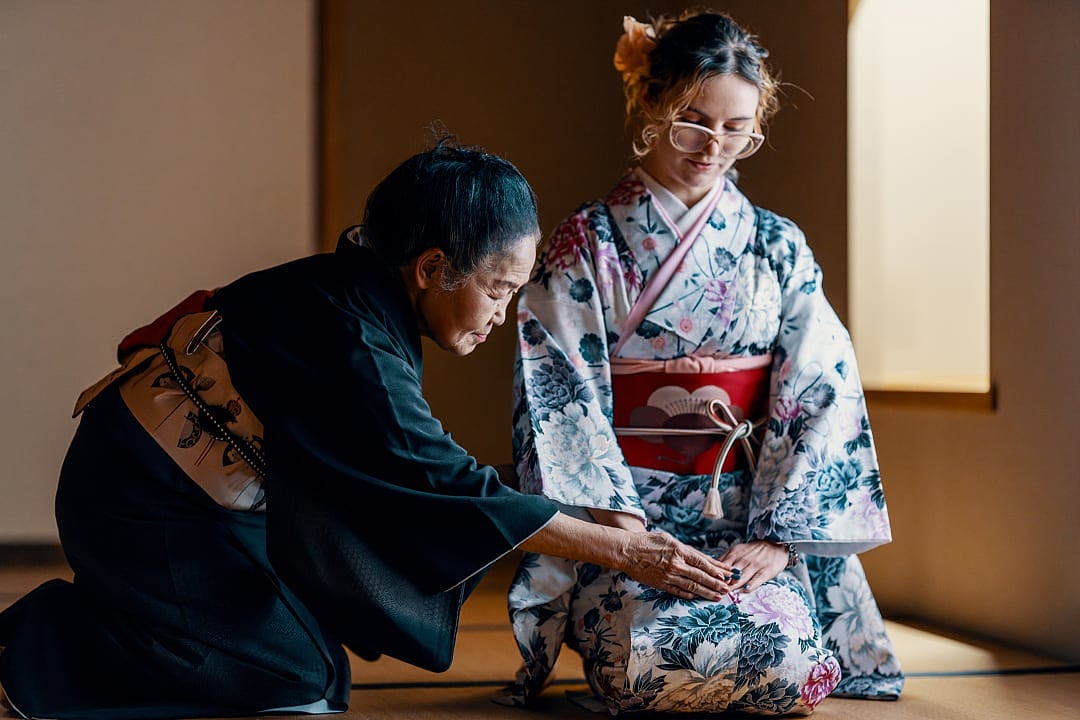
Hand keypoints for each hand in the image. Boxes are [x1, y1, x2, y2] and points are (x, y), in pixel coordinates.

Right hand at [617, 531, 735, 600]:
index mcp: (679, 550)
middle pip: (701, 576)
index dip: (717, 569)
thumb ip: (685, 549)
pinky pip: (679, 592)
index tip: (727, 574)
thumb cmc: (647, 541)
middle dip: (717, 583)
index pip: (703, 562)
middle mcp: (675, 564)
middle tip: (729, 588)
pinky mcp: (661, 584)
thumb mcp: (668, 539)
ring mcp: (668, 576)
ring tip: (719, 597)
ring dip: (707, 592)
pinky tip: (699, 597)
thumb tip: (702, 558)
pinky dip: (691, 595)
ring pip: (692, 586)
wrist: (626, 551)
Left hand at [718, 540, 787, 593]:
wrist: (776, 544)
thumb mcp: (738, 551)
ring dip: (733, 585)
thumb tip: (711, 570)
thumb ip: (726, 560)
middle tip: (713, 591)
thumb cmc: (754, 551)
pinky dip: (751, 584)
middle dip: (721, 582)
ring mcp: (755, 565)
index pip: (721, 565)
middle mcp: (744, 558)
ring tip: (725, 593)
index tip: (706, 583)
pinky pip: (757, 578)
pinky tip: (745, 590)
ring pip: (741, 576)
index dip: (713, 575)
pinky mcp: (766, 570)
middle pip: (730, 573)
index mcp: (735, 553)